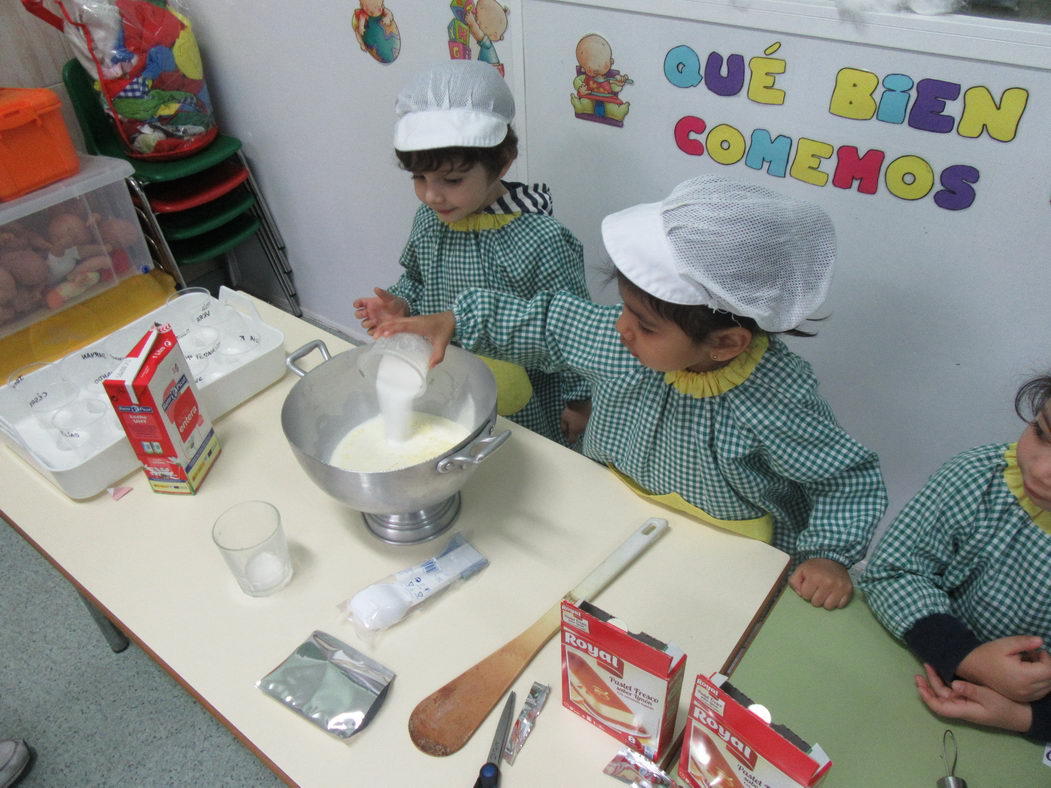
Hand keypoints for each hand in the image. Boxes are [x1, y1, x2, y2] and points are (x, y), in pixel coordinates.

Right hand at [352, 288, 407, 334]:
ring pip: (364, 324)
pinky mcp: (377, 329)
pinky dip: (373, 331)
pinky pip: (371, 332)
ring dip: (367, 323)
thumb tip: (376, 289)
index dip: (356, 304)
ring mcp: (372, 322)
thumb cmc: (395, 303)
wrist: (404, 312)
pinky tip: (378, 329)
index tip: (357, 305)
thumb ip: (383, 294)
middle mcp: (369, 313)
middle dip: (360, 314)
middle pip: (358, 315)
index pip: (358, 303)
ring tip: (375, 321)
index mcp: (369, 304)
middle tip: (366, 313)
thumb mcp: (390, 298)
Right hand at [374, 311, 455, 367]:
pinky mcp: (412, 321)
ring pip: (396, 321)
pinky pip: (399, 322)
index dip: (394, 329)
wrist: (450, 318)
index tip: (384, 334)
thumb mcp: (442, 343)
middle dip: (384, 327)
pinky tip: (386, 332)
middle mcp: (413, 320)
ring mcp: (412, 320)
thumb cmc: (445, 330)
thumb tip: (429, 367)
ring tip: (376, 334)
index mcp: (419, 325)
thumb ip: (437, 356)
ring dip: (385, 326)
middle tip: (374, 336)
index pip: (404, 326)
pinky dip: (391, 326)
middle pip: (396, 322)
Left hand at [560, 399, 591, 443]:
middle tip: (570, 423)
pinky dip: (583, 421)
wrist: (581, 401)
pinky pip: (586, 423)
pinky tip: (580, 415)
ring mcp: (588, 425)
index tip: (566, 434)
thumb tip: (564, 432)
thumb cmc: (571, 411)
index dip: (568, 438)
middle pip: (578, 434)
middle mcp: (582, 430)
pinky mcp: (591, 419)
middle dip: (574, 430)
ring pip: (582, 428)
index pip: (572, 440)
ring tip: (575, 418)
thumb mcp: (563, 418)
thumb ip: (563, 427)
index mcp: (575, 431)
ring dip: (579, 425)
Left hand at [788, 557, 852, 609]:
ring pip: (829, 606)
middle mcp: (828, 583)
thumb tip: (800, 594)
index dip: (806, 591)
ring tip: (825, 592)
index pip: (806, 596)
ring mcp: (840, 587)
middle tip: (818, 589)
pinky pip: (840, 605)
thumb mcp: (800, 570)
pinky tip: (834, 594)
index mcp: (815, 577)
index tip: (809, 585)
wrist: (832, 558)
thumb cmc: (815, 566)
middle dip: (815, 597)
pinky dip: (836, 602)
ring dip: (825, 601)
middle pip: (817, 603)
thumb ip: (794, 582)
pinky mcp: (849, 590)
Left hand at [916, 663, 1031, 732]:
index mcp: (963, 710)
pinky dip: (947, 681)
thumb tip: (953, 685)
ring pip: (945, 692)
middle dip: (928, 684)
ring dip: (936, 680)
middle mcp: (961, 707)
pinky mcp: (972, 697)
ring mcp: (966, 702)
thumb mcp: (989, 698)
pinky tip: (943, 670)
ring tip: (929, 665)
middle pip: (940, 696)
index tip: (919, 685)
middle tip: (922, 668)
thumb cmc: (1006, 708)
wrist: (1023, 714)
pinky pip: (954, 690)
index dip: (927, 697)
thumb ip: (971, 691)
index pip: (939, 707)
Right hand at [956, 636, 1050, 701]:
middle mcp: (1026, 690)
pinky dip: (1041, 683)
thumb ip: (1024, 642)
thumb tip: (1041, 641)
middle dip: (1047, 666)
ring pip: (1048, 687)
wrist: (971, 668)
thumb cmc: (987, 654)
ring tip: (1030, 664)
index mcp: (1022, 677)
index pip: (1049, 670)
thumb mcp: (1004, 644)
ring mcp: (1024, 697)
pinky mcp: (1022, 699)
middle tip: (1033, 655)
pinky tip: (1029, 673)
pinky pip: (1041, 693)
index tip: (1035, 651)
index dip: (1047, 658)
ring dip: (1045, 675)